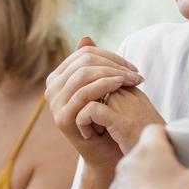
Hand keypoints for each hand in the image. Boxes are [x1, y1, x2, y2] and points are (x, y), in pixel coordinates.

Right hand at [45, 37, 150, 170]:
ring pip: (84, 75)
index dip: (111, 56)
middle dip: (114, 65)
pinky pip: (84, 94)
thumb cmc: (108, 117)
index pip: (85, 53)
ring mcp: (54, 104)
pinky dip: (104, 86)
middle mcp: (52, 88)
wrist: (108, 151)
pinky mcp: (62, 118)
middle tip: (136, 75)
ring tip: (132, 81)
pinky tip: (121, 86)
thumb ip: (93, 63)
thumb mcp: (103, 87)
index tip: (132, 67)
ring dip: (112, 74)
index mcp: (59, 77)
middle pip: (84, 61)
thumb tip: (85, 37)